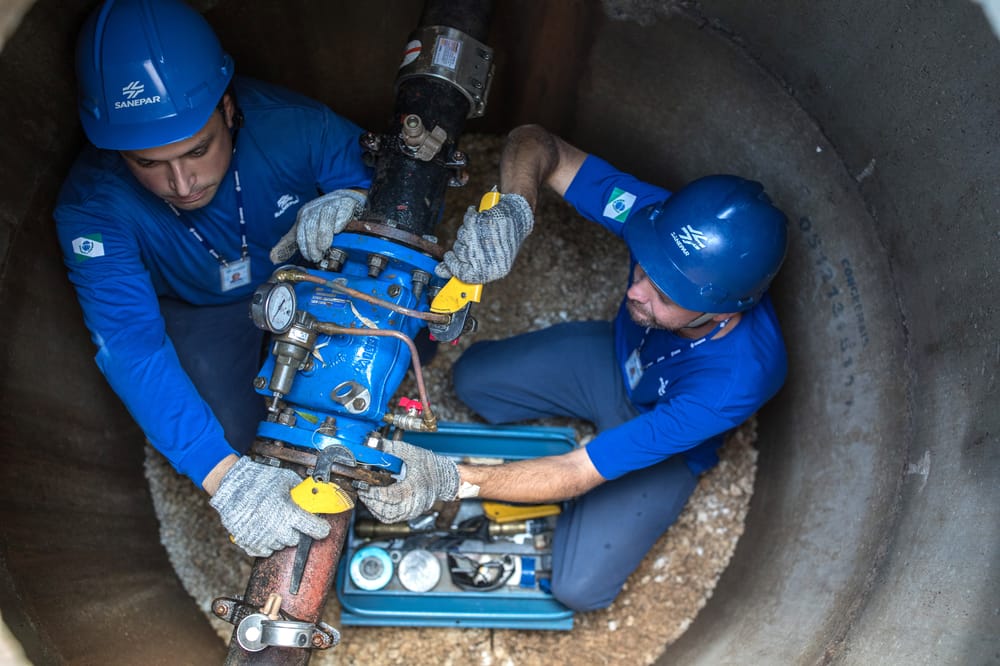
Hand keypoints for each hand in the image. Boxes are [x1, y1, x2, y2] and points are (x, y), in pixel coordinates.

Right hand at [209, 457, 330, 557]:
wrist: (231, 485)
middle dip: (296, 530)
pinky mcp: (248, 543)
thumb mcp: (286, 479)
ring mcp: (261, 538)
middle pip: (295, 540)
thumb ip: (301, 491)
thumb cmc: (259, 480)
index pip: (314, 529)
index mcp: (289, 513)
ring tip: (273, 520)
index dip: (321, 529)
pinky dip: (266, 542)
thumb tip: (313, 496)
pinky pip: (264, 550)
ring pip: (280, 545)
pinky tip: (263, 528)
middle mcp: (276, 529)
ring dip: (280, 536)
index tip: (323, 529)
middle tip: (290, 519)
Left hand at [269, 189, 366, 263]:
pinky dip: (339, 221)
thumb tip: (273, 259)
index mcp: (304, 215)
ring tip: (324, 247)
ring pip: (324, 219)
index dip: (304, 246)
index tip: (309, 258)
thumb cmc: (322, 218)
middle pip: (311, 226)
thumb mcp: (303, 229)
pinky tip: (338, 230)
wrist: (343, 199)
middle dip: (312, 242)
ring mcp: (330, 206)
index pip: (300, 232)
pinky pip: (341, 213)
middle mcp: (316, 209)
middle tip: (317, 256)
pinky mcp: (345, 204)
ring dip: (323, 234)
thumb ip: (289, 244)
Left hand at [357, 440, 459, 522]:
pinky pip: (391, 518)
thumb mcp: (411, 453)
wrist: (446, 478)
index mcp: (412, 490)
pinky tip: (376, 502)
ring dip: (374, 508)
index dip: (371, 492)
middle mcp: (412, 504)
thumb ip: (391, 448)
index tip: (362, 486)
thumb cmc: (431, 466)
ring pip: (386, 517)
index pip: (386, 496)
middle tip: (361, 490)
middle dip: (369, 501)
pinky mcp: (410, 514)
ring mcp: (411, 511)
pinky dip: (381, 512)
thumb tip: (374, 443)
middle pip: (383, 510)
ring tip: (367, 496)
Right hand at [434, 193, 532, 282]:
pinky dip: (470, 219)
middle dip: (462, 247)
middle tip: (474, 242)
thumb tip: (441, 271)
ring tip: (481, 232)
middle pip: (459, 255)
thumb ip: (466, 268)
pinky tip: (480, 220)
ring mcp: (483, 241)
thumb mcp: (489, 261)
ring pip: (461, 239)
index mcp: (492, 271)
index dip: (453, 267)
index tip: (448, 260)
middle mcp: (488, 258)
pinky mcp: (481, 224)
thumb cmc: (504, 241)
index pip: (463, 275)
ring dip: (467, 233)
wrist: (518, 218)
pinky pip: (466, 224)